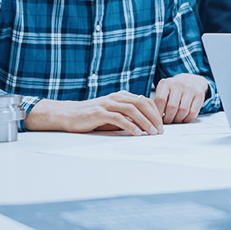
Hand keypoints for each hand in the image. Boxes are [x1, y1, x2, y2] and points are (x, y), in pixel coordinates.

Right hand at [23, 92, 162, 135]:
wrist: (68, 115)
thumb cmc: (92, 117)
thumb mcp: (112, 115)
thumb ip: (127, 117)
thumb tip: (145, 125)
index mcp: (121, 96)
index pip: (144, 100)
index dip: (155, 111)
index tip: (162, 124)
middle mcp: (115, 97)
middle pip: (141, 103)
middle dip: (154, 116)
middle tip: (161, 130)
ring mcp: (107, 104)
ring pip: (132, 110)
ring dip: (145, 122)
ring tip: (152, 133)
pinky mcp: (99, 113)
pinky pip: (118, 118)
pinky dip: (130, 126)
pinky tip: (137, 133)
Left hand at [153, 73, 209, 123]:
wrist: (191, 80)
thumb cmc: (174, 89)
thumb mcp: (164, 90)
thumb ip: (158, 101)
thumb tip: (154, 117)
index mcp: (167, 83)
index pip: (160, 100)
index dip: (159, 113)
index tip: (158, 119)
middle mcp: (179, 84)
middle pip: (172, 107)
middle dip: (169, 118)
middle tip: (167, 122)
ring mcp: (190, 89)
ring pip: (183, 111)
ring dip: (178, 120)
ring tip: (175, 120)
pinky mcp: (199, 95)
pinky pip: (193, 112)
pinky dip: (187, 119)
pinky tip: (184, 119)